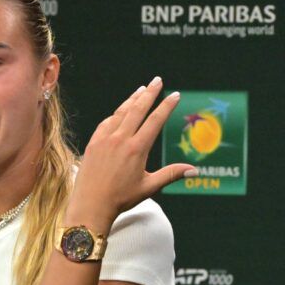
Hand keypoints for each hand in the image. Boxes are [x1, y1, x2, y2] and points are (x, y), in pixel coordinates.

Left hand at [67, 76, 196, 231]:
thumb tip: (194, 170)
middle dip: (149, 93)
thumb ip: (171, 174)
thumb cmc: (120, 198)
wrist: (90, 204)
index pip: (155, 120)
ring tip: (141, 89)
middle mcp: (120, 140)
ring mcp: (104, 140)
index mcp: (137, 149)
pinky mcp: (93, 143)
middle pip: (137, 110)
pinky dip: (115, 115)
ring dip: (132, 100)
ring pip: (120, 113)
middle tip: (157, 80)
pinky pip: (105, 123)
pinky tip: (119, 111)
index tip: (175, 95)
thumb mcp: (149, 187)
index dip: (166, 106)